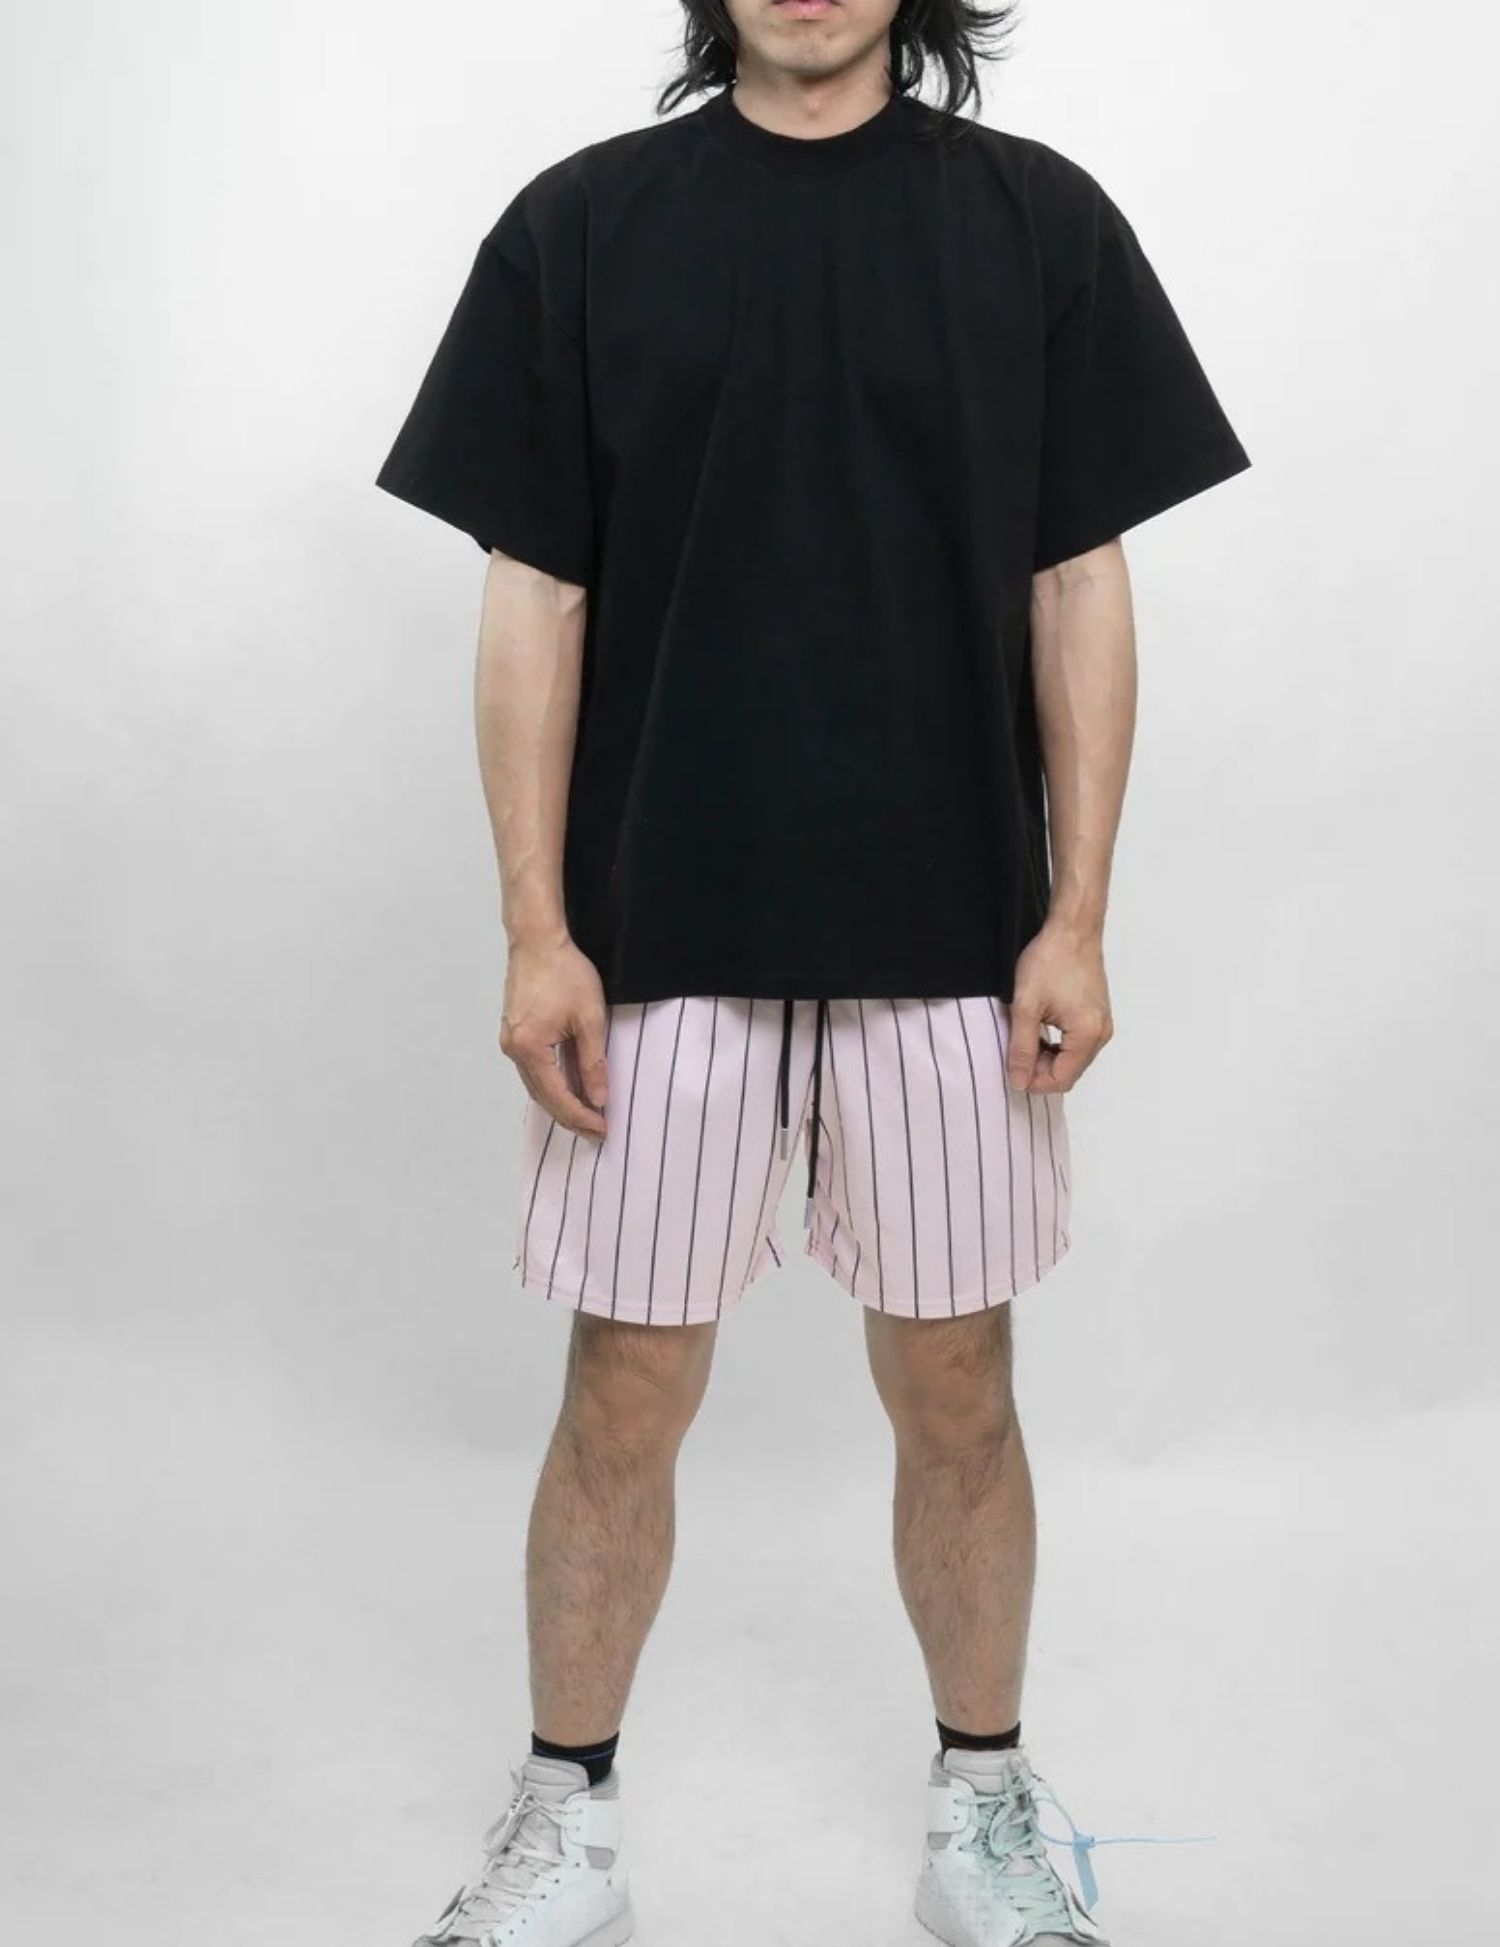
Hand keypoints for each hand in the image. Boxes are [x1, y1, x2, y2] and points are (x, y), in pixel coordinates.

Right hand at [499, 936, 608, 1137]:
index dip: (582, 1117)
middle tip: (596, 1132)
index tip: (603, 1129)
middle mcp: (513, 1050)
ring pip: (536, 1086)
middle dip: (570, 1117)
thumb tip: (599, 1099)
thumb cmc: (565, 972)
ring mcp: (510, 1042)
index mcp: (530, 1048)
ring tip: (586, 1117)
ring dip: (560, 1103)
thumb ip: (593, 1062)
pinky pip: (532, 1071)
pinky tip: (568, 1091)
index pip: (559, 1097)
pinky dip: (551, 1085)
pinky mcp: (514, 1033)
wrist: (537, 941)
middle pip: (543, 1097)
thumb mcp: (589, 1018)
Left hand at [1005, 921, 1113, 1093]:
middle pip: (1069, 1072)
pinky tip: (1038, 1028)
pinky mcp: (1096, 1016)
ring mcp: (1101, 1024)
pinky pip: (1077, 1044)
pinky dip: (1057, 1044)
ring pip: (1072, 1059)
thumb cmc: (1050, 961)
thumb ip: (1022, 1048)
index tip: (1011, 1068)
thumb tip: (1019, 1082)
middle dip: (1040, 1069)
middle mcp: (1101, 1034)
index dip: (1033, 1081)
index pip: (1061, 1080)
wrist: (1072, 929)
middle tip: (1015, 1049)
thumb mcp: (1026, 1007)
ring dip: (1047, 1056)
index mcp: (1087, 1035)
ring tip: (1024, 1035)